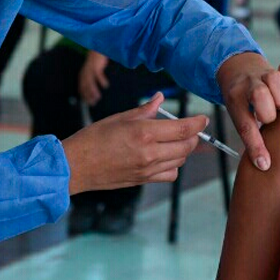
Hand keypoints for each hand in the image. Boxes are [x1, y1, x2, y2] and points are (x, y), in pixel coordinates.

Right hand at [62, 93, 206, 193]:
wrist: (76, 166)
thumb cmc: (92, 139)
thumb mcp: (118, 118)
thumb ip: (144, 110)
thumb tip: (160, 99)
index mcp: (143, 133)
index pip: (183, 129)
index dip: (198, 123)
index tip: (203, 118)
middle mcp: (149, 153)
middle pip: (187, 146)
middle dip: (193, 136)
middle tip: (190, 128)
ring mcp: (147, 169)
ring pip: (180, 160)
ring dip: (183, 149)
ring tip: (172, 140)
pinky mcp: (143, 180)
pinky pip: (169, 174)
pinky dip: (173, 165)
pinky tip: (163, 157)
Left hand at [78, 52, 109, 106]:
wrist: (98, 49)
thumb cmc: (96, 61)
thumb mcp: (92, 71)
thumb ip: (91, 79)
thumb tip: (94, 90)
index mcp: (83, 75)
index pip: (81, 88)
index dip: (84, 96)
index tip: (88, 102)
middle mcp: (85, 73)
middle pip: (85, 87)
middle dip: (88, 96)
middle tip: (93, 103)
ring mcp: (90, 70)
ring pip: (90, 83)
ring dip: (93, 91)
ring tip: (98, 97)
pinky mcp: (96, 66)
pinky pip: (98, 75)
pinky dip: (102, 81)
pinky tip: (106, 85)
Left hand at [216, 52, 279, 171]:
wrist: (238, 68)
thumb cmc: (242, 100)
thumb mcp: (238, 114)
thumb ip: (250, 133)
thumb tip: (263, 164)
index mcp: (234, 100)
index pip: (245, 126)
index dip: (256, 147)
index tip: (265, 164)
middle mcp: (248, 84)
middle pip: (260, 95)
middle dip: (269, 111)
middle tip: (270, 116)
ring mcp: (262, 73)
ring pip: (275, 80)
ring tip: (279, 104)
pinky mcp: (277, 68)